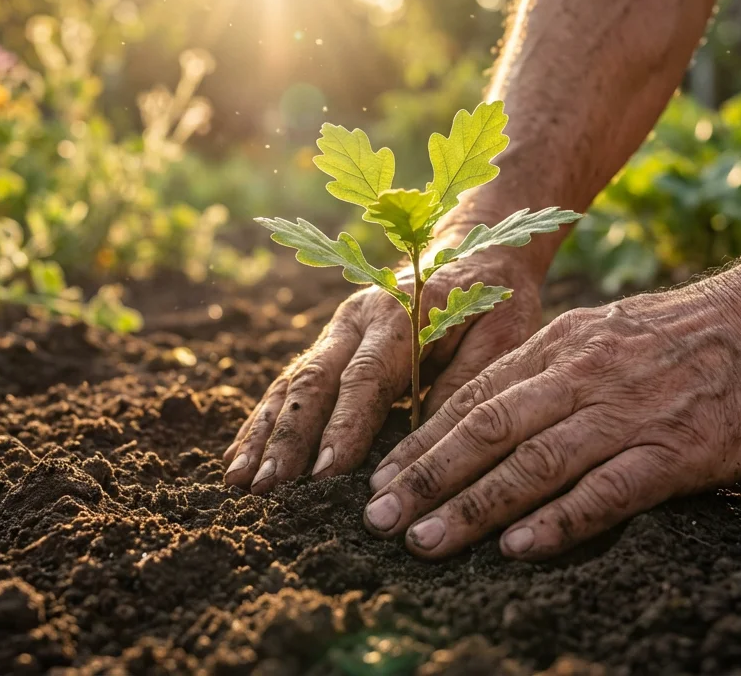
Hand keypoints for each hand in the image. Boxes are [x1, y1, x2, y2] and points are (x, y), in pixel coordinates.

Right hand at [223, 244, 545, 493]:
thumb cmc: (495, 301)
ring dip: (263, 435)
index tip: (325, 473)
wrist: (476, 252)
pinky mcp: (327, 347)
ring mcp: (336, 331)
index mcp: (402, 314)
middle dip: (289, 438)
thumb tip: (427, 446)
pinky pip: (288, 388)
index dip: (344, 426)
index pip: (366, 376)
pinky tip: (239, 460)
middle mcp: (357, 318)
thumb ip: (465, 384)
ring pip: (291, 385)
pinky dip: (262, 424)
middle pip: (315, 381)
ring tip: (239, 482)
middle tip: (267, 488)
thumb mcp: (501, 336)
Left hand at [362, 265, 740, 559]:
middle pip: (486, 429)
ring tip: (425, 542)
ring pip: (532, 462)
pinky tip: (518, 548)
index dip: (421, 441)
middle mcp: (582, 375)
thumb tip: (494, 407)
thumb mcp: (606, 331)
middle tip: (376, 519)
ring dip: (472, 505)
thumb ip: (553, 369)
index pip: (473, 396)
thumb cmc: (691, 332)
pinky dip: (558, 521)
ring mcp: (627, 412)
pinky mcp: (674, 451)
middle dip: (424, 477)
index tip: (379, 479)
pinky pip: (605, 490)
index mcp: (562, 345)